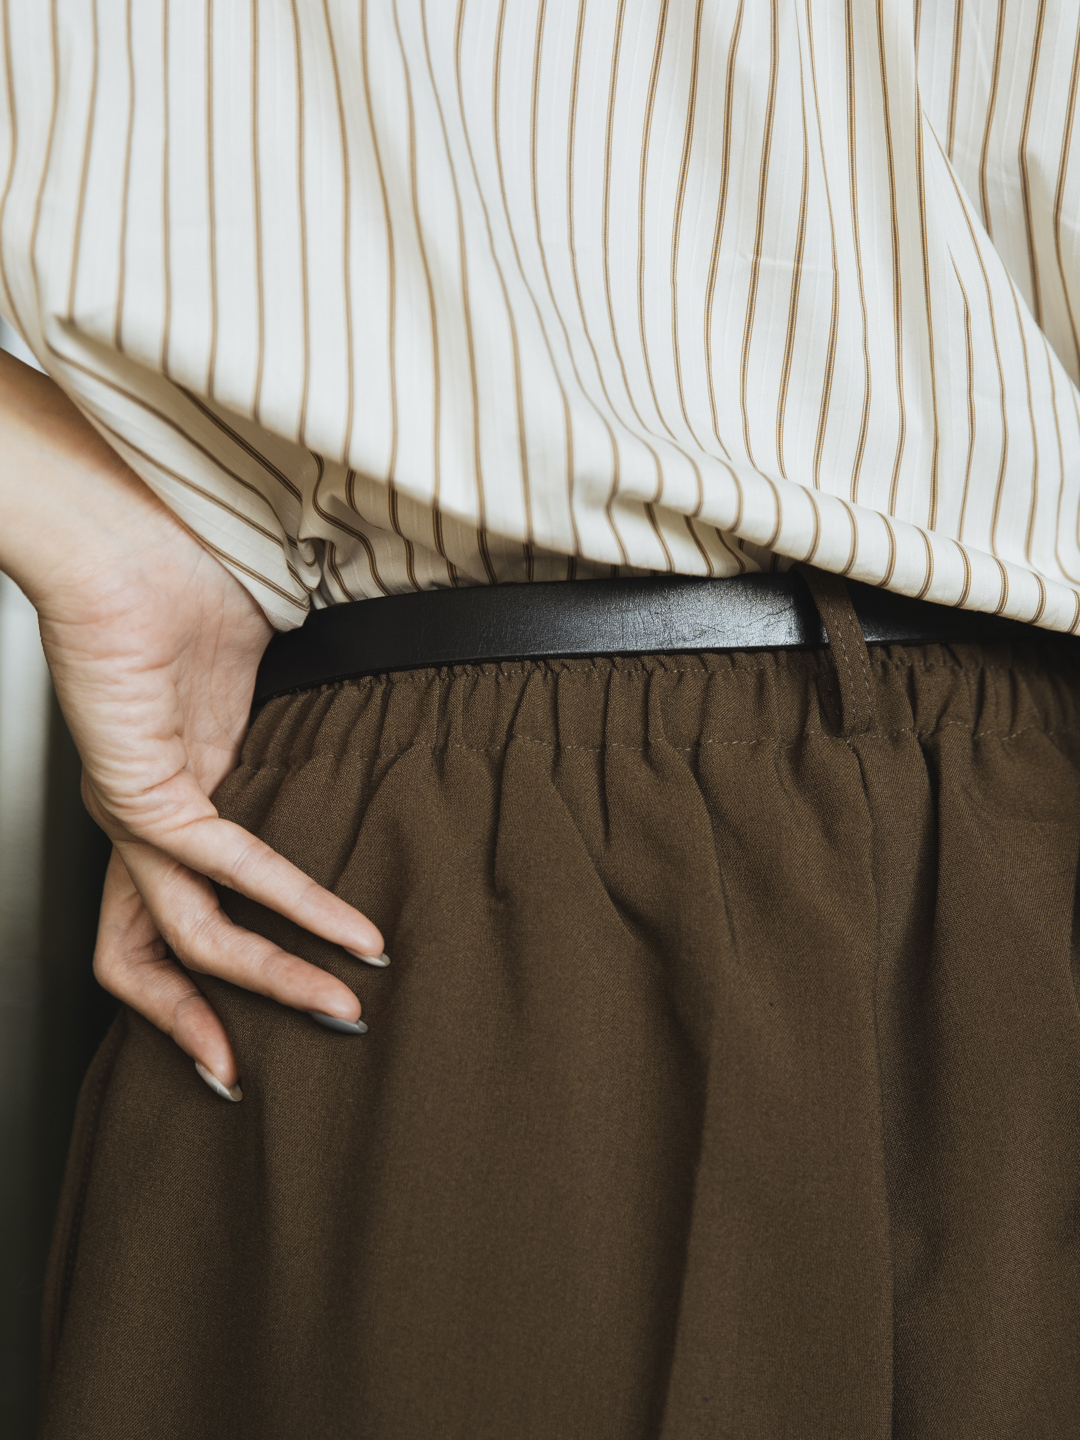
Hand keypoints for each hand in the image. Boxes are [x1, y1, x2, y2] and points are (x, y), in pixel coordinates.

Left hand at [0, 350, 383, 1097]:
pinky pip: (225, 865)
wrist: (125, 533)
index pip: (161, 921)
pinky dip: (296, 904)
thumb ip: (282, 741)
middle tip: (271, 1064)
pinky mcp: (145, 785)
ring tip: (341, 1008)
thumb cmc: (182, 587)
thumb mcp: (250, 689)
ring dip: (268, 983)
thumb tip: (359, 737)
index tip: (268, 1012)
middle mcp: (137, 825)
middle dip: (212, 1024)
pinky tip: (349, 929)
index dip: (201, 985)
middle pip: (145, 962)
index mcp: (164, 803)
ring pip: (186, 937)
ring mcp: (134, 812)